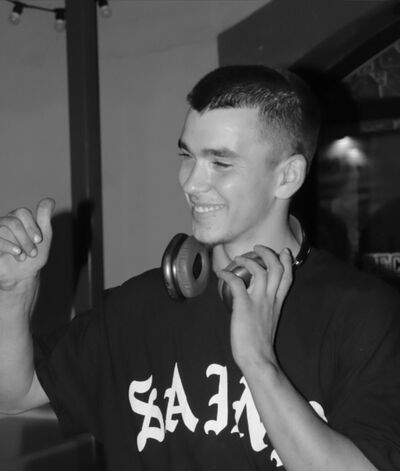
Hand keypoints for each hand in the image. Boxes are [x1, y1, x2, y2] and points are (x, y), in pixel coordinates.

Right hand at [0, 198, 54, 290]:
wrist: (22, 276)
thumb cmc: (33, 256)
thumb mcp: (44, 236)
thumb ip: (44, 217)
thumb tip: (50, 199)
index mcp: (18, 219)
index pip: (22, 212)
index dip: (31, 226)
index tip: (39, 240)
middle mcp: (4, 224)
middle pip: (13, 222)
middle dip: (26, 238)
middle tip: (33, 252)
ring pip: (3, 229)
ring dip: (18, 244)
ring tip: (24, 256)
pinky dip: (8, 246)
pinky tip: (16, 254)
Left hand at [216, 246, 292, 368]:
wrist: (257, 359)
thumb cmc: (260, 344)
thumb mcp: (269, 321)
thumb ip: (267, 307)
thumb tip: (256, 298)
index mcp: (278, 303)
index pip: (288, 277)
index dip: (288, 262)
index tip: (284, 252)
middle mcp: (271, 299)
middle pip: (277, 268)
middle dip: (268, 254)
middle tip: (258, 248)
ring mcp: (258, 301)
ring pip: (260, 271)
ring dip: (249, 261)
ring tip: (239, 258)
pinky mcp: (244, 305)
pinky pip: (236, 283)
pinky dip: (228, 274)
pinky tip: (221, 273)